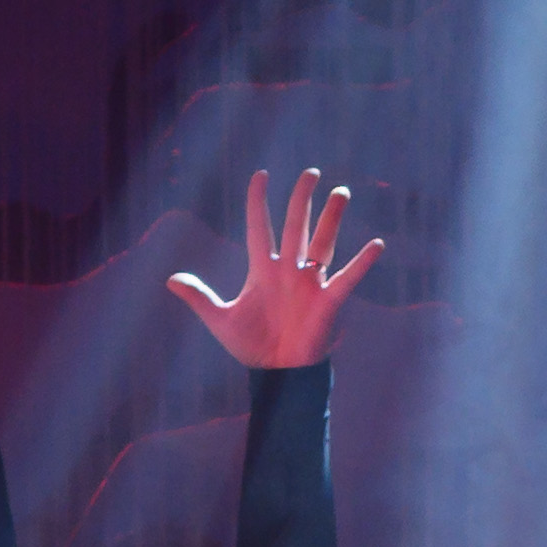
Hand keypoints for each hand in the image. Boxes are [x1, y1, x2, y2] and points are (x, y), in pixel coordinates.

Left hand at [169, 166, 381, 370]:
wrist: (276, 373)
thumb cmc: (252, 345)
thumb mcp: (220, 319)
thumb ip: (199, 297)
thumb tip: (170, 279)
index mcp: (263, 270)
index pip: (259, 228)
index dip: (258, 202)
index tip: (260, 175)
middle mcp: (288, 270)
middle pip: (295, 226)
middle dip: (302, 200)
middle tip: (310, 173)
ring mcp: (309, 283)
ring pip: (322, 242)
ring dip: (331, 219)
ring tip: (340, 193)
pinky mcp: (327, 301)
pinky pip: (346, 278)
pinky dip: (361, 263)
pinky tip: (376, 244)